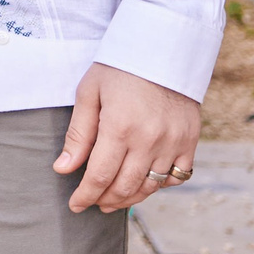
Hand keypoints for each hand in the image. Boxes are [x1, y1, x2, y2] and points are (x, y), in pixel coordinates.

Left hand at [54, 62, 201, 211]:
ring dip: (130, 198)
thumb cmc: (119, 69)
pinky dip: (159, 185)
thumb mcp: (89, 93)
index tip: (75, 205)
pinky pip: (177, 177)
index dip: (85, 196)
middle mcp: (149, 139)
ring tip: (113, 200)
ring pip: (151, 186)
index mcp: (119, 127)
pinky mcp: (190, 141)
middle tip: (93, 203)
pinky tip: (144, 183)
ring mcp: (173, 142)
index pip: (99, 176)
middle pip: (125, 186)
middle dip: (105, 200)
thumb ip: (78, 135)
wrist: (164, 48)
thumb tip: (62, 169)